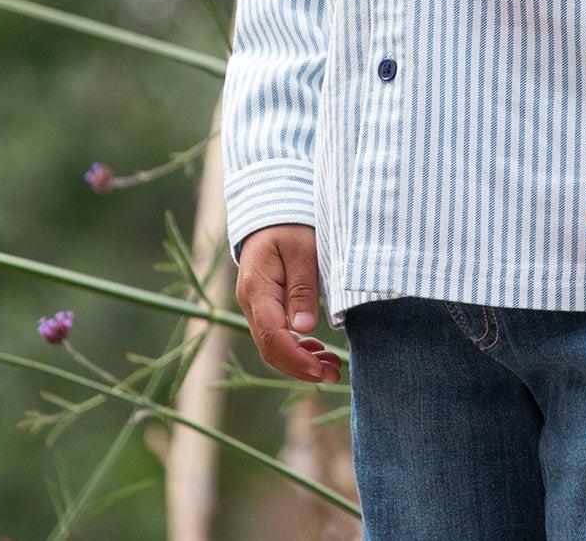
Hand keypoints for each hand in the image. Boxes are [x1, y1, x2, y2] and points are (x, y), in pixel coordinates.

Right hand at [236, 223, 342, 383]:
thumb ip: (302, 287)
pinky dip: (298, 348)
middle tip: (334, 375)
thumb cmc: (291, 225)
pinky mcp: (267, 306)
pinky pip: (277, 335)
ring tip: (332, 369)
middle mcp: (251, 302)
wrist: (273, 209)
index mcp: (258, 288)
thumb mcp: (303, 249)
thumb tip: (304, 328)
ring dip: (301, 361)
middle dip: (301, 368)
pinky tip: (319, 352)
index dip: (296, 359)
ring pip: (274, 346)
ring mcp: (256, 306)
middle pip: (271, 348)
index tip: (321, 371)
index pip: (273, 336)